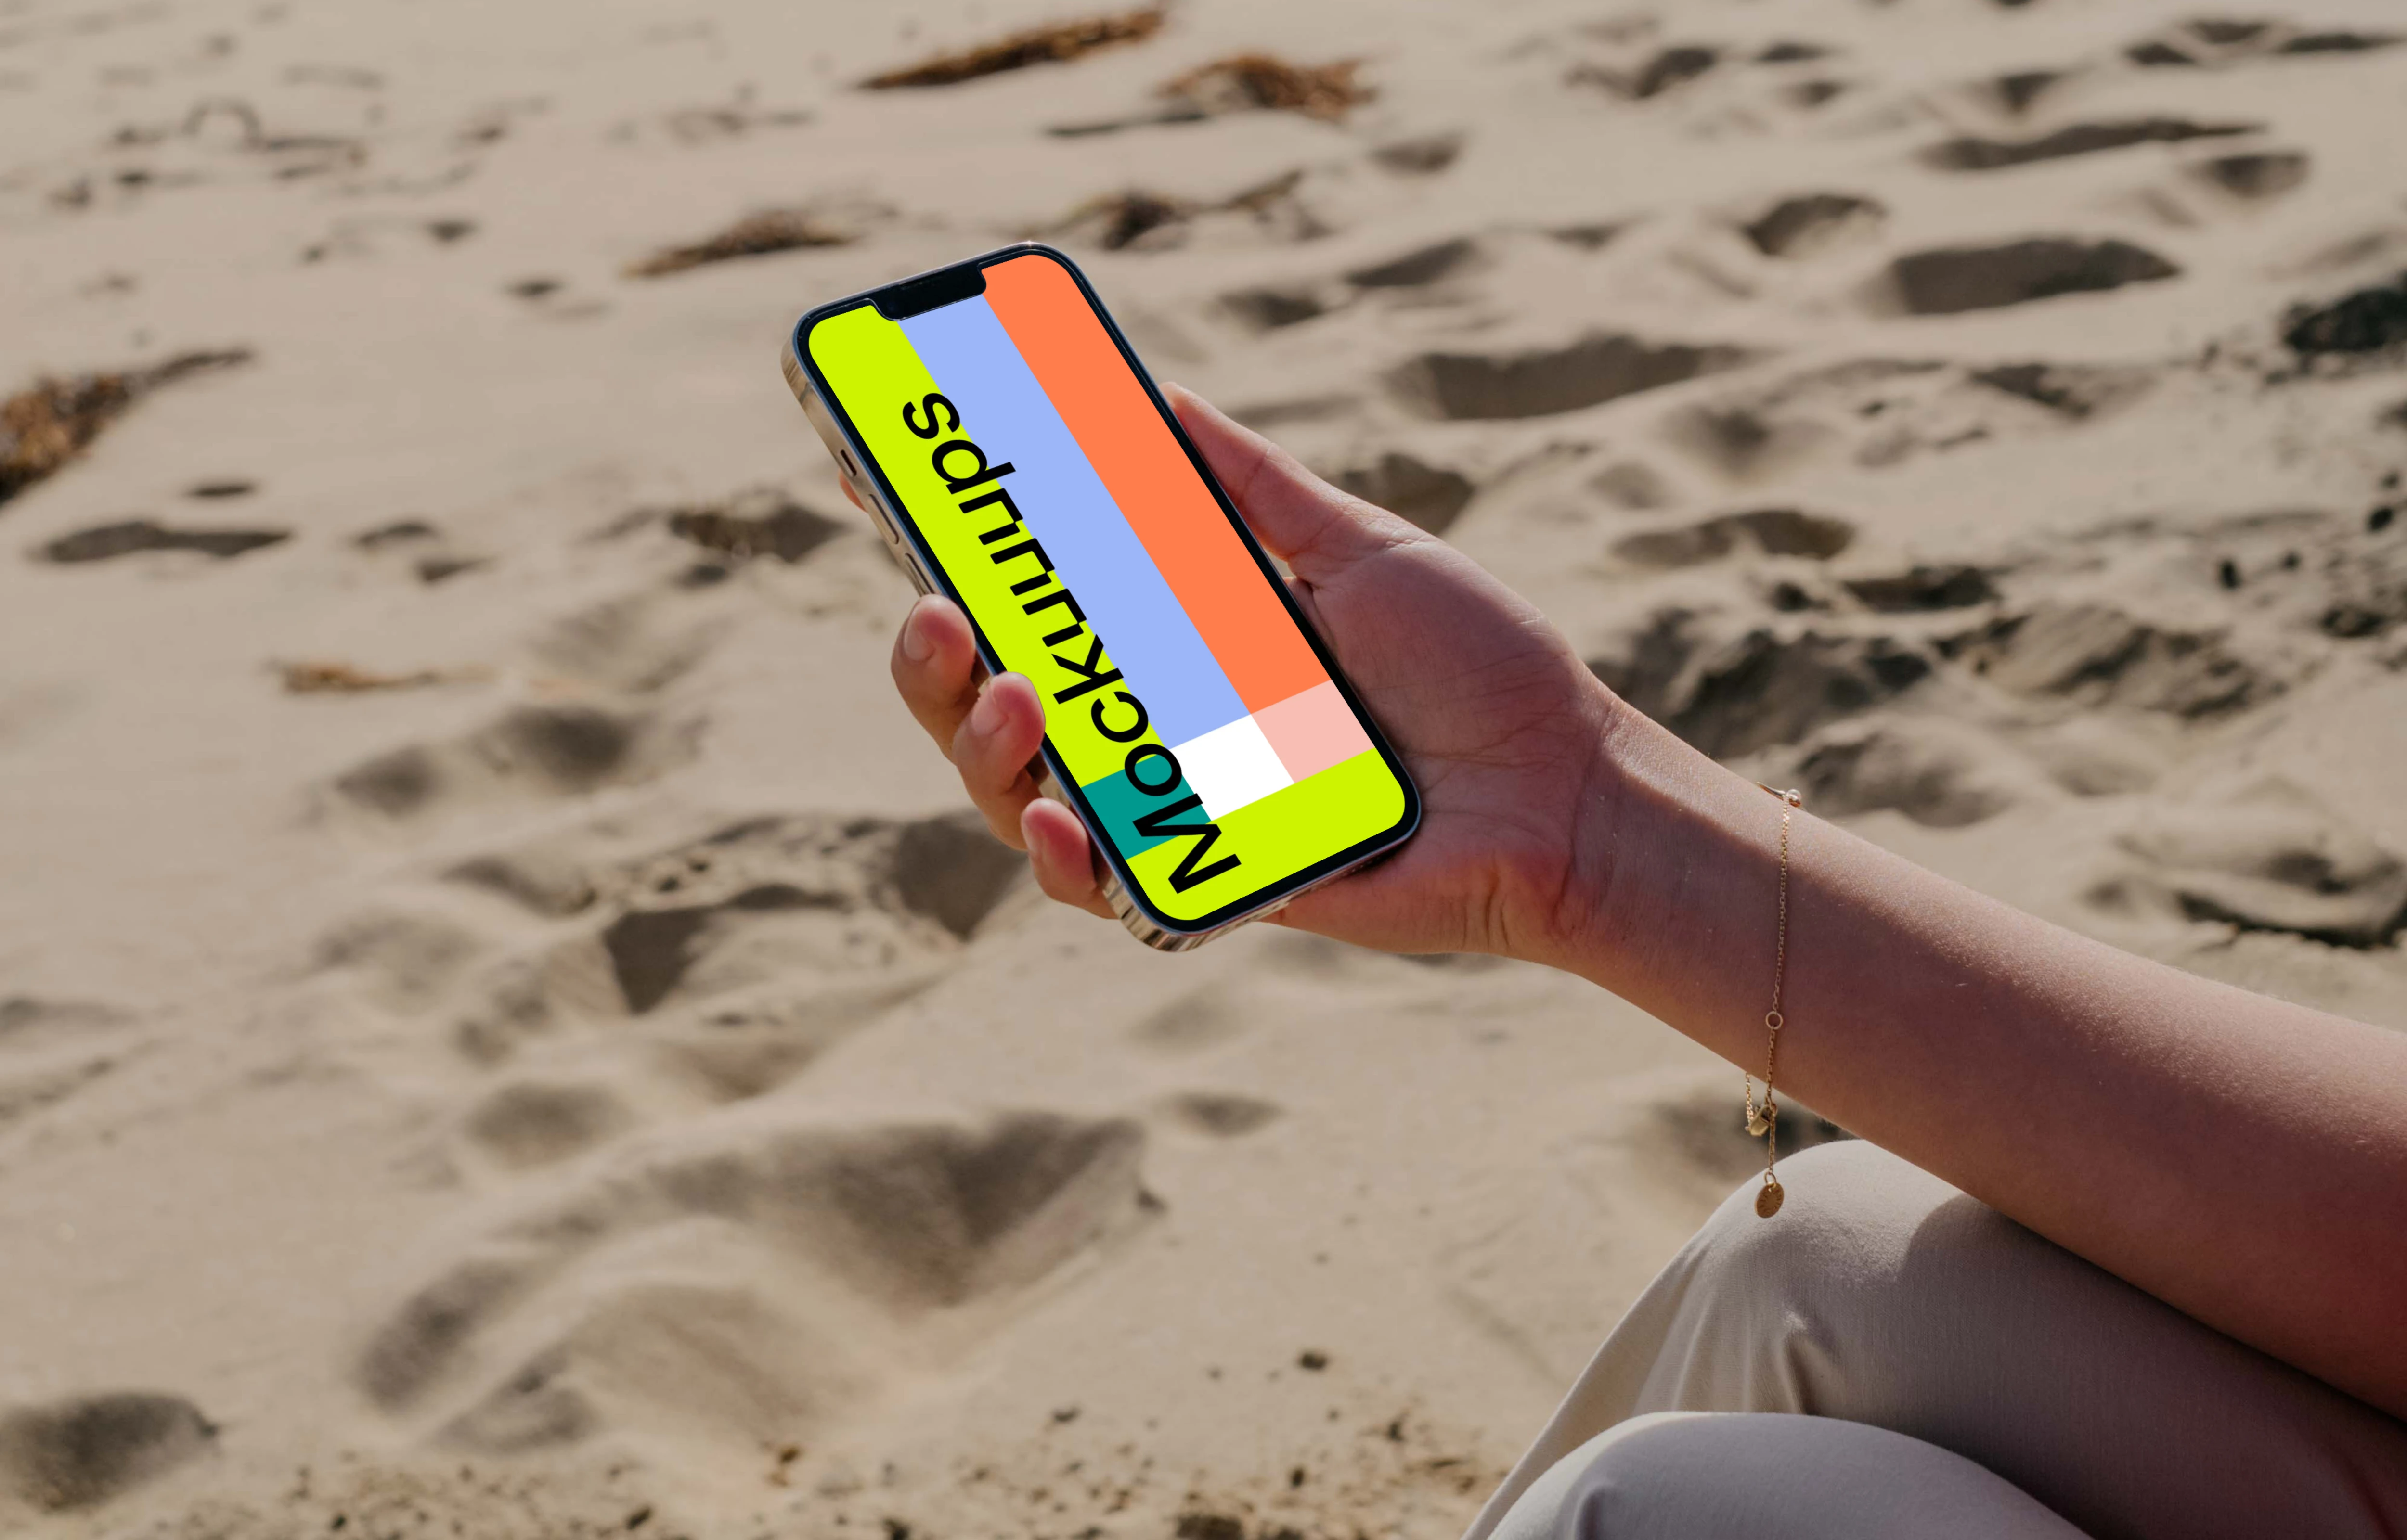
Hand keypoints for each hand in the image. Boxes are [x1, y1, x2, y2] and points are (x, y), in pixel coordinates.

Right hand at [885, 385, 1627, 960]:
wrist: (1558, 786)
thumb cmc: (1475, 667)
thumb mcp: (1357, 550)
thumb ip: (1254, 489)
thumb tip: (1161, 400)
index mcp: (1179, 644)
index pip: (1036, 605)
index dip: (953, 563)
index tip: (882, 495)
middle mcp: (1157, 729)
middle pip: (994, 706)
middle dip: (933, 666)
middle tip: (932, 613)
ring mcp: (1173, 811)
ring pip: (1019, 795)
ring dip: (982, 747)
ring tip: (1009, 696)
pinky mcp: (1206, 885)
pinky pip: (1099, 884)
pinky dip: (1061, 854)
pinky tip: (1053, 816)